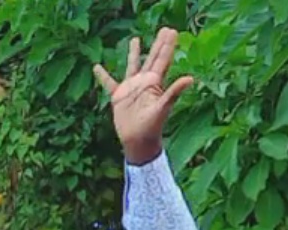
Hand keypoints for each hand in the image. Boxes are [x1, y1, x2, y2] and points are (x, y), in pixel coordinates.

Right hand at [94, 27, 194, 166]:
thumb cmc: (152, 127)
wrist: (137, 141)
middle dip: (158, 44)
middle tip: (164, 30)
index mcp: (155, 83)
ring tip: (135, 39)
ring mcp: (131, 89)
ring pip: (132, 66)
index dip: (167, 46)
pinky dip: (103, 76)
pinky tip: (97, 67)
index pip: (162, 60)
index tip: (172, 32)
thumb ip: (174, 92)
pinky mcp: (119, 97)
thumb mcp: (163, 107)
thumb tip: (191, 78)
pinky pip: (109, 83)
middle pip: (151, 59)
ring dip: (134, 53)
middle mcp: (144, 83)